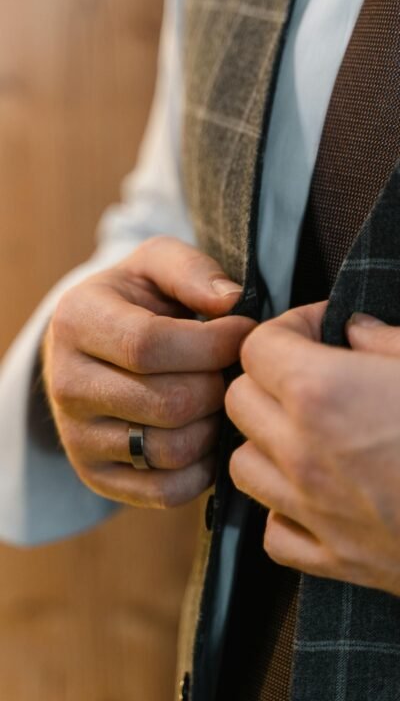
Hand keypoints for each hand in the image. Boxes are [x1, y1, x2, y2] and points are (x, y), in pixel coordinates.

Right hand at [43, 236, 254, 507]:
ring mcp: (77, 437)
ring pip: (170, 451)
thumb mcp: (156, 265)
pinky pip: (166, 491)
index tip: (246, 331)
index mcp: (76, 321)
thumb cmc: (136, 301)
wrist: (96, 348)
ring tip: (221, 398)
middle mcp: (66, 384)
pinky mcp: (97, 476)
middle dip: (219, 385)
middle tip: (235, 370)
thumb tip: (231, 303)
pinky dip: (202, 468)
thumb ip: (191, 271)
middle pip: (167, 403)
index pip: (149, 345)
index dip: (212, 342)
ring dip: (214, 426)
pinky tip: (207, 432)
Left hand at [226, 302, 399, 595]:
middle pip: (239, 400)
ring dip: (265, 441)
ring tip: (306, 432)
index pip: (257, 346)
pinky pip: (275, 530)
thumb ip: (386, 340)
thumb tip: (358, 331)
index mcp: (322, 394)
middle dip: (268, 378)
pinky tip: (317, 493)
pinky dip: (284, 509)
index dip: (288, 327)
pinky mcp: (335, 559)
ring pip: (241, 464)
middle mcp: (301, 453)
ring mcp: (313, 511)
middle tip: (311, 373)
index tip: (321, 330)